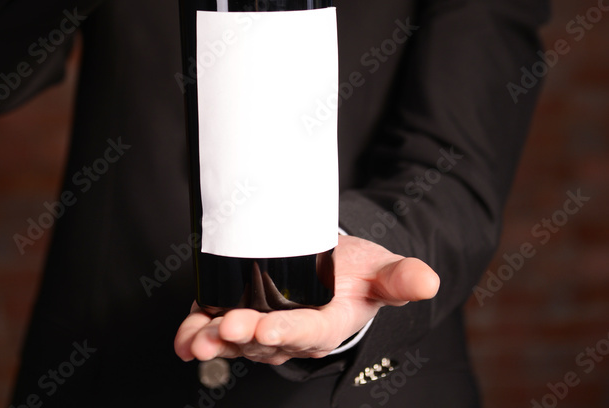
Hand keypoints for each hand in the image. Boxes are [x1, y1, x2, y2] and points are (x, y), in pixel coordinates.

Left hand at [174, 234, 439, 365]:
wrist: (334, 275)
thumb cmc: (358, 275)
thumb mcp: (384, 271)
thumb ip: (401, 278)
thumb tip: (429, 280)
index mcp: (328, 324)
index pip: (307, 331)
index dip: (287, 331)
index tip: (268, 327)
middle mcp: (292, 333)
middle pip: (265, 339)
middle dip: (243, 334)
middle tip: (225, 325)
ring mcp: (263, 327)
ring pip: (237, 339)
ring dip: (214, 338)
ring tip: (196, 336)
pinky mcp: (242, 317)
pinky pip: (216, 331)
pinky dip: (195, 334)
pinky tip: (182, 338)